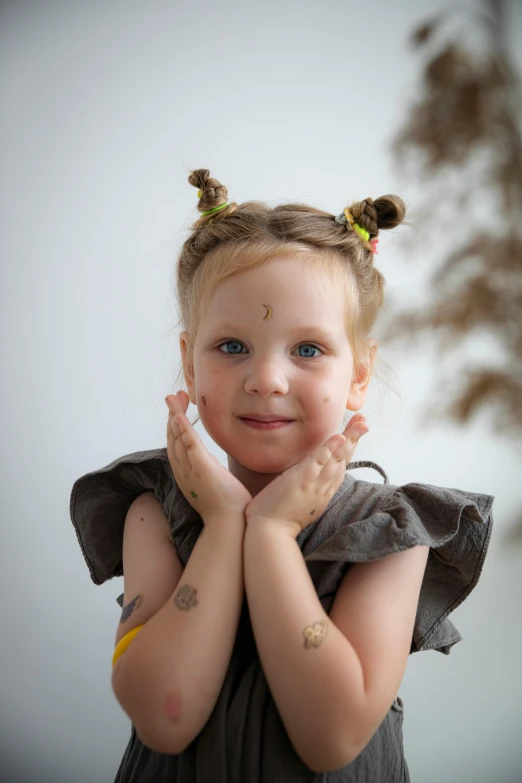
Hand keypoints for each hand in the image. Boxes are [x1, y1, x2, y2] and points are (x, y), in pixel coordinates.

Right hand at [165, 391, 251, 526]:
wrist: (229, 525)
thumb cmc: (226, 509)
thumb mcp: (215, 485)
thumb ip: (212, 473)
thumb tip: (215, 468)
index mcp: (186, 474)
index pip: (176, 445)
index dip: (175, 426)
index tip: (178, 410)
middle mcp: (183, 471)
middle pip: (172, 438)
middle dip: (172, 415)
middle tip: (173, 396)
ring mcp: (191, 470)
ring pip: (177, 438)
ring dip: (175, 416)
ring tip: (174, 398)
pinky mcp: (202, 468)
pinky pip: (189, 445)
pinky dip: (183, 429)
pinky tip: (180, 416)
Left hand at [244, 414, 368, 537]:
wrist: (269, 533)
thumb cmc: (279, 516)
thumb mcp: (301, 498)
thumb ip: (308, 483)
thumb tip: (312, 470)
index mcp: (324, 490)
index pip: (341, 465)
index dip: (350, 447)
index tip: (358, 430)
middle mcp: (324, 487)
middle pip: (344, 459)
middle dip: (356, 439)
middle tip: (365, 421)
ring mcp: (314, 484)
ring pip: (336, 459)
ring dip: (350, 440)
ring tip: (361, 423)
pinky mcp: (301, 481)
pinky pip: (318, 462)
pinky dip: (329, 449)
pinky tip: (339, 437)